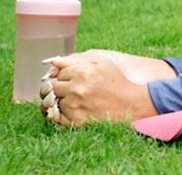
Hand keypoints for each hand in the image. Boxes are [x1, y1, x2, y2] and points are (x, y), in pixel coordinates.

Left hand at [40, 51, 166, 126]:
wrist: (130, 102)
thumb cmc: (116, 81)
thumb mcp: (101, 63)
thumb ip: (75, 60)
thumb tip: (53, 62)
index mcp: (82, 72)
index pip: (58, 73)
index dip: (64, 75)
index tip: (72, 79)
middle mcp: (76, 89)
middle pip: (51, 87)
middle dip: (58, 88)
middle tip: (70, 89)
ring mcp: (76, 106)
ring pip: (53, 102)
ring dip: (61, 100)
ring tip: (75, 100)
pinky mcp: (77, 121)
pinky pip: (56, 117)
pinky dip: (60, 113)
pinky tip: (72, 109)